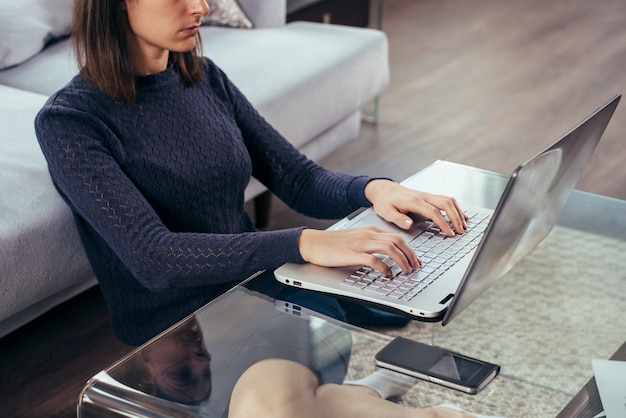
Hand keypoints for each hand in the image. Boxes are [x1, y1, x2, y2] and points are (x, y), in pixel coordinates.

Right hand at [299, 226, 420, 275]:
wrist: (312, 243)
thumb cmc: (332, 244)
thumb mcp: (356, 239)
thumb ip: (371, 244)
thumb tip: (387, 256)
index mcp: (370, 230)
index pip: (397, 237)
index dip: (410, 249)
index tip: (416, 260)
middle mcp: (368, 235)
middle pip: (398, 241)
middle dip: (411, 255)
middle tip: (416, 267)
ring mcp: (360, 243)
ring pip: (390, 248)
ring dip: (402, 260)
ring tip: (406, 271)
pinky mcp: (352, 254)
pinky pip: (374, 259)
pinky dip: (384, 267)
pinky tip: (387, 274)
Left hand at [364, 179, 467, 235]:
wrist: (383, 189)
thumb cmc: (384, 201)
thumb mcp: (386, 212)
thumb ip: (398, 219)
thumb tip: (409, 225)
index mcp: (413, 201)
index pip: (433, 212)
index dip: (444, 223)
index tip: (450, 233)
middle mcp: (423, 196)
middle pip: (446, 204)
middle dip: (456, 218)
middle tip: (461, 231)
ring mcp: (427, 195)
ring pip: (448, 200)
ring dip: (458, 212)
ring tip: (463, 226)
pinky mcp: (428, 196)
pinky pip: (446, 199)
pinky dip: (456, 207)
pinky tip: (461, 216)